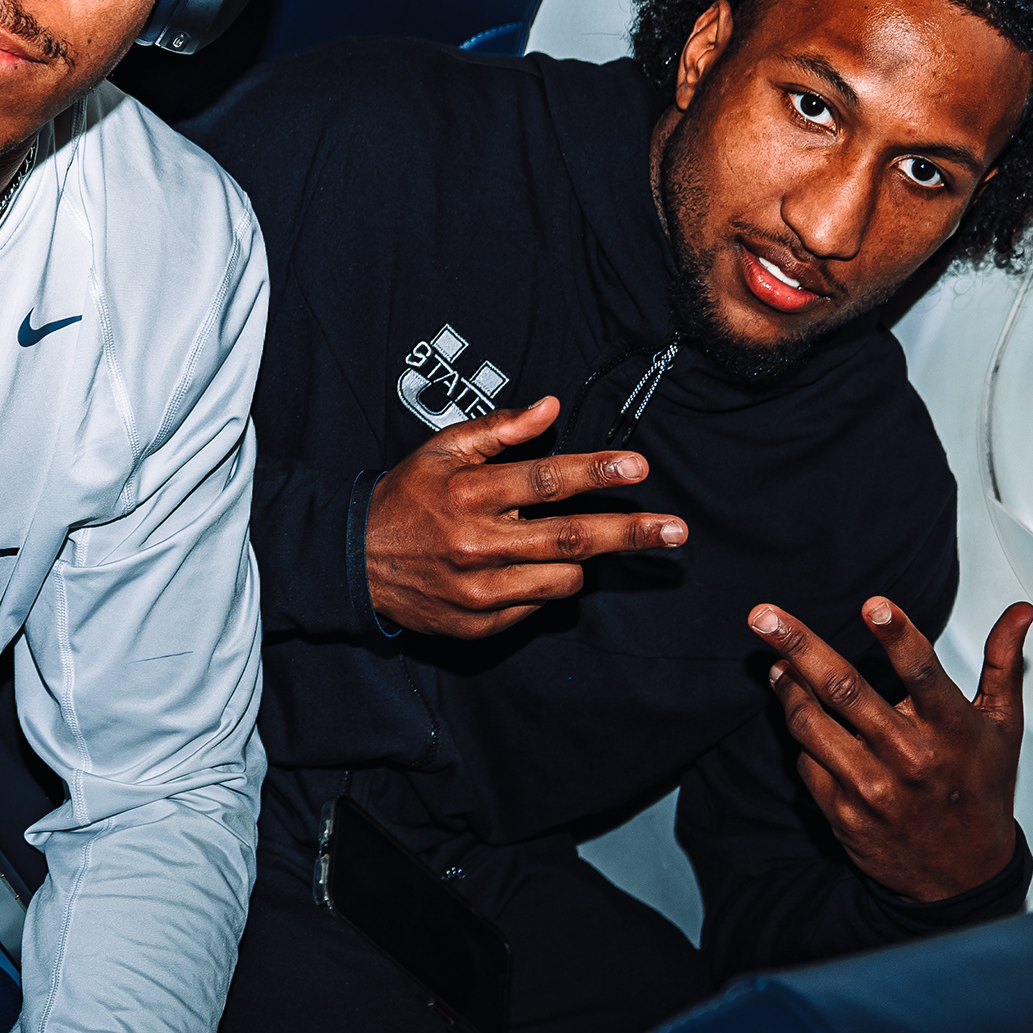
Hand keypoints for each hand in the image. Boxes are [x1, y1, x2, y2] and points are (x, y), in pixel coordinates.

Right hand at [361, 394, 687, 638]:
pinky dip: (545, 586)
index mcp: (467, 495)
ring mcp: (479, 591)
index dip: (594, 472)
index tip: (638, 468)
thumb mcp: (441, 451)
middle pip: (570, 539)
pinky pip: (538, 607)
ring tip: (573, 545)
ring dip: (581, 561)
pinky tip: (524, 570)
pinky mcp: (480, 624)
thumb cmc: (407, 498)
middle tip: (676, 530)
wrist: (356, 563)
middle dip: (630, 533)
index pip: (543, 481)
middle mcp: (475, 545)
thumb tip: (549, 408)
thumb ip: (497, 430)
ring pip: (563, 579)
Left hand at [754, 597, 1032, 902]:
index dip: (897, 636)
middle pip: (845, 689)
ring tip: (777, 663)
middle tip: (764, 616)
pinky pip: (808, 762)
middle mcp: (910, 757)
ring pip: (812, 723)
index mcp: (951, 730)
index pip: (922, 673)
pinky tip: (797, 712)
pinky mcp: (845, 812)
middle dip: (800, 646)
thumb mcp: (1001, 727)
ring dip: (787, 686)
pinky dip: (801, 733)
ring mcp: (873, 787)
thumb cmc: (980, 791)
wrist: (964, 875)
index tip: (873, 605)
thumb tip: (1017, 612)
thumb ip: (1003, 664)